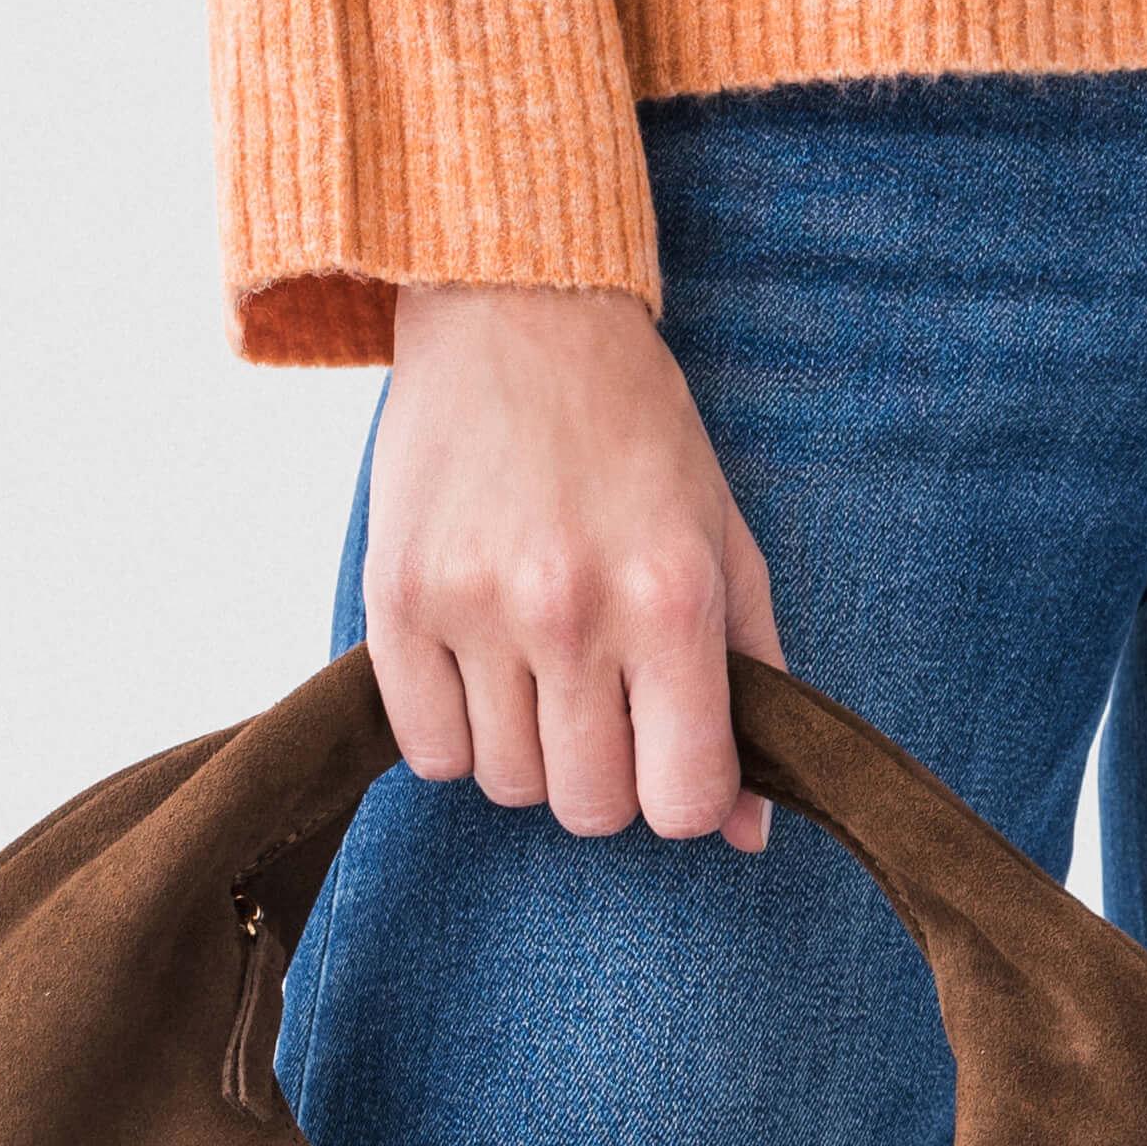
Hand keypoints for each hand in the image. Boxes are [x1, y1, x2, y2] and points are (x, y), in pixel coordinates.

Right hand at [365, 286, 784, 849]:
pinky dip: (456, 734)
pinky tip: (478, 669)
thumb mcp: (723, 543)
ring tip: (536, 668)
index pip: (685, 798)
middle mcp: (571, 610)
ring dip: (527, 750)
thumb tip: (748, 831)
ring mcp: (475, 606)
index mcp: (671, 598)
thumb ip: (750, 684)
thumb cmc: (634, 433)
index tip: (670, 756)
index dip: (684, 798)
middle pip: (589, 806)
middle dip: (604, 776)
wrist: (517, 314)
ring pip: (505, 784)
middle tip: (600, 703)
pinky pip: (428, 750)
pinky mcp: (396, 598)